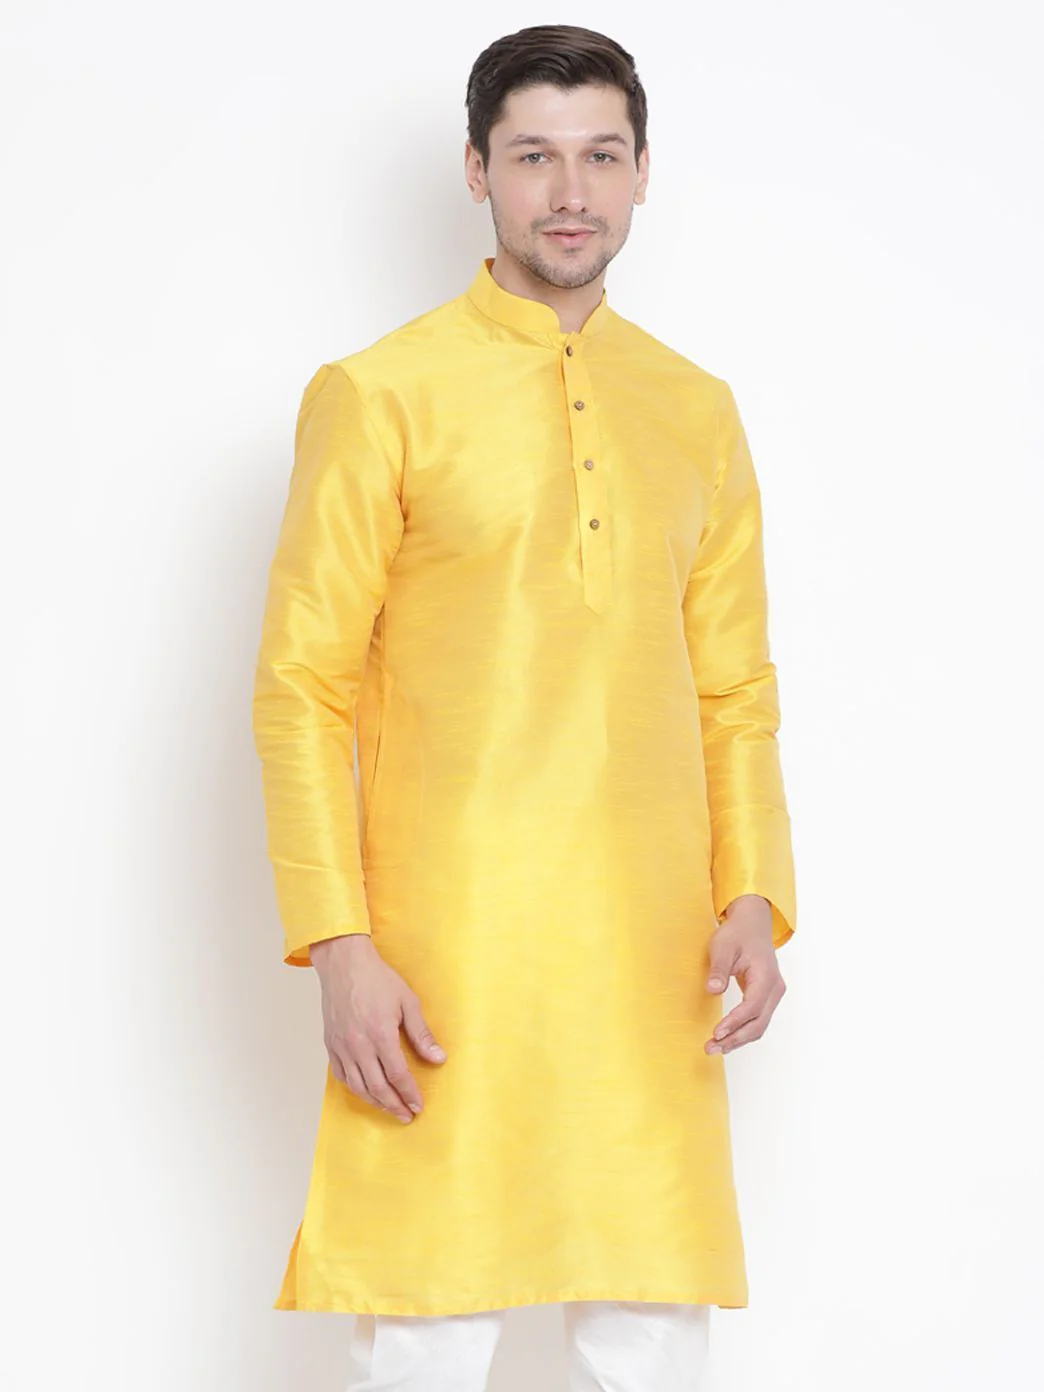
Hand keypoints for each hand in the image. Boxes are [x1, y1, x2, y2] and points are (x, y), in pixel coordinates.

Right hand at [310, 934, 446, 1121]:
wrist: (344, 964)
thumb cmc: (377, 979)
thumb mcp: (407, 1001)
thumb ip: (421, 1033)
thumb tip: (439, 1058)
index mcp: (380, 1034)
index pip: (398, 1075)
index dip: (409, 1093)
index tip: (419, 1105)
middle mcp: (358, 1045)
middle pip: (378, 1087)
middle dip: (394, 1105)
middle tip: (407, 1115)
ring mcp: (342, 1046)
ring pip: (358, 1086)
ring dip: (375, 1102)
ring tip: (389, 1108)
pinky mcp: (331, 1044)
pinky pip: (341, 1075)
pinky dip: (355, 1088)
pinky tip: (365, 1091)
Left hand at [704, 896, 786, 1054]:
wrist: (752, 925)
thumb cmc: (738, 934)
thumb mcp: (723, 946)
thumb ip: (719, 969)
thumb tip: (713, 989)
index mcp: (766, 976)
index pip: (752, 1006)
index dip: (735, 1022)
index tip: (717, 1032)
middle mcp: (775, 988)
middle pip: (758, 1022)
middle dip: (735, 1038)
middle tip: (710, 1048)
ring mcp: (773, 995)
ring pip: (759, 1025)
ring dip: (738, 1039)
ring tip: (715, 1048)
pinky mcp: (767, 998)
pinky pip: (757, 1020)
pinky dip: (742, 1032)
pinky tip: (726, 1039)